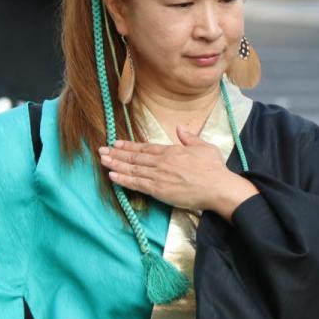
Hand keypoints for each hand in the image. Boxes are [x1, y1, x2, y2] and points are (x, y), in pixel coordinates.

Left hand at [99, 128, 258, 217]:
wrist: (217, 188)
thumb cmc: (213, 168)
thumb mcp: (204, 146)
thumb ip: (189, 137)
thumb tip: (180, 128)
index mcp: (171, 151)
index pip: (144, 147)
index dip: (128, 145)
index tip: (116, 143)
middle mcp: (161, 162)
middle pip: (134, 157)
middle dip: (116, 154)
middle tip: (101, 151)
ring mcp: (158, 176)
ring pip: (132, 169)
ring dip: (115, 164)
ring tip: (102, 161)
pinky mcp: (158, 191)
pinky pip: (136, 184)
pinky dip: (123, 179)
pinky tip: (112, 176)